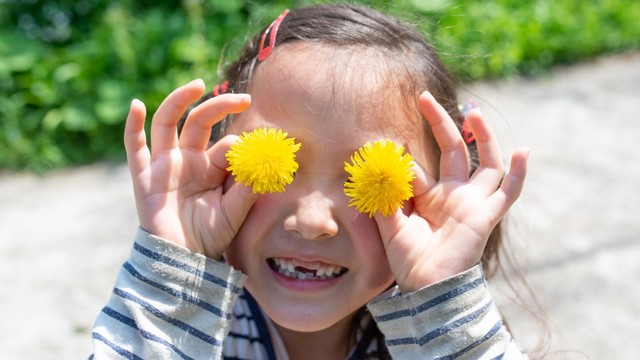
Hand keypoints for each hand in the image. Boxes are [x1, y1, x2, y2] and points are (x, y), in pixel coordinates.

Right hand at [124, 79, 254, 258]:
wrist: (183, 261)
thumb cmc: (211, 236)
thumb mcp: (235, 210)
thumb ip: (248, 186)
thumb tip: (264, 158)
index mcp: (211, 166)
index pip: (226, 145)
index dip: (243, 148)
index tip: (261, 152)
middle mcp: (187, 160)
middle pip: (200, 122)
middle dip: (221, 106)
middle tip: (245, 98)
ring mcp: (164, 166)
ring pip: (168, 123)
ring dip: (180, 100)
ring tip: (198, 85)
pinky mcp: (143, 178)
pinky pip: (134, 148)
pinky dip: (133, 126)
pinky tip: (137, 105)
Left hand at [375, 92, 528, 291]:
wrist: (426, 288)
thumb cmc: (407, 259)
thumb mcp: (389, 224)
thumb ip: (382, 198)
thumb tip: (370, 168)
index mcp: (428, 194)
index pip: (417, 166)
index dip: (399, 159)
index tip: (380, 147)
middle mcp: (452, 193)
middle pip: (453, 150)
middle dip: (440, 123)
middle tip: (424, 97)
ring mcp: (471, 202)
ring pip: (485, 162)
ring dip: (483, 136)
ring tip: (473, 112)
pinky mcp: (486, 216)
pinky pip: (508, 194)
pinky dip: (518, 175)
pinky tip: (524, 151)